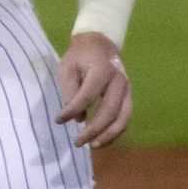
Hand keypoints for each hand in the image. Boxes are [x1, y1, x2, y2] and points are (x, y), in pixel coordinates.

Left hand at [54, 32, 132, 149]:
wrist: (100, 43)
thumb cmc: (80, 57)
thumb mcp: (67, 68)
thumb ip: (70, 91)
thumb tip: (77, 119)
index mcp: (101, 70)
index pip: (87, 95)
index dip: (73, 110)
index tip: (58, 120)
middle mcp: (119, 80)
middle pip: (109, 111)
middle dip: (93, 130)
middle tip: (77, 142)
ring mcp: (127, 89)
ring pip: (123, 118)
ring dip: (109, 135)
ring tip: (92, 145)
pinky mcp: (129, 96)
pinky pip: (126, 118)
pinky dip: (115, 132)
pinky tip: (101, 139)